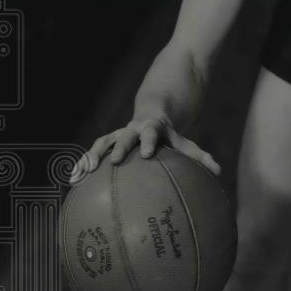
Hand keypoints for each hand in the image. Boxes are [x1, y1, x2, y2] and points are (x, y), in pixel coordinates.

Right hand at [68, 116, 220, 183]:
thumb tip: (219, 172)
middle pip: (123, 136)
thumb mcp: (185, 142)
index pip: (152, 133)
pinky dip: (83, 164)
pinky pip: (93, 153)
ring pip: (102, 142)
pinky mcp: (108, 142)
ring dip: (91, 156)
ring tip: (79, 174)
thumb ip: (200, 156)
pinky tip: (72, 180)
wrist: (153, 110)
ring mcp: (118, 134)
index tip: (148, 153)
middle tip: (112, 161)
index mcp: (153, 128)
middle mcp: (133, 130)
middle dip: (118, 146)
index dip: (149, 141)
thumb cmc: (171, 134)